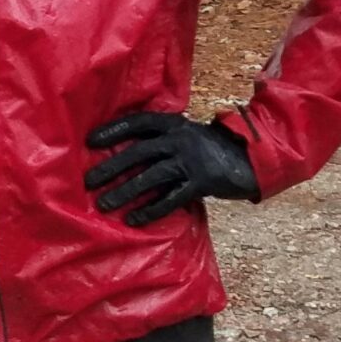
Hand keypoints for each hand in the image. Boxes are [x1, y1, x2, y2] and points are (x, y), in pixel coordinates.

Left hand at [83, 111, 258, 225]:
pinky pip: (172, 198)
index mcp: (174, 124)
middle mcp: (180, 139)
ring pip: (152, 176)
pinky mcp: (203, 182)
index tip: (90, 141)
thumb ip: (161, 140)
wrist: (252, 158)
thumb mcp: (186, 135)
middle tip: (88, 182)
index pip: (139, 122)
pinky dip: (151, 210)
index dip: (114, 130)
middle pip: (139, 152)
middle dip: (111, 167)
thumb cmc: (209, 149)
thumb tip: (121, 154)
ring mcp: (192, 160)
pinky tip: (134, 220)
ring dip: (125, 191)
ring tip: (104, 204)